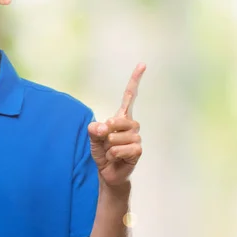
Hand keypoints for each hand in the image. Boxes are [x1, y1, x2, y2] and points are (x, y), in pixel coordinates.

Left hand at [88, 63, 145, 187]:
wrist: (108, 171)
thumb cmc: (102, 152)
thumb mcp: (93, 139)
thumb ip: (94, 130)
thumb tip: (102, 127)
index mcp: (121, 117)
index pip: (129, 96)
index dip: (135, 80)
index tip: (142, 64)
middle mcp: (131, 125)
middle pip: (118, 120)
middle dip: (106, 132)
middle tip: (105, 142)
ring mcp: (136, 137)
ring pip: (117, 137)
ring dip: (108, 147)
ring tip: (110, 152)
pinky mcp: (138, 150)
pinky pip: (122, 149)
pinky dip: (114, 155)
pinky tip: (116, 158)